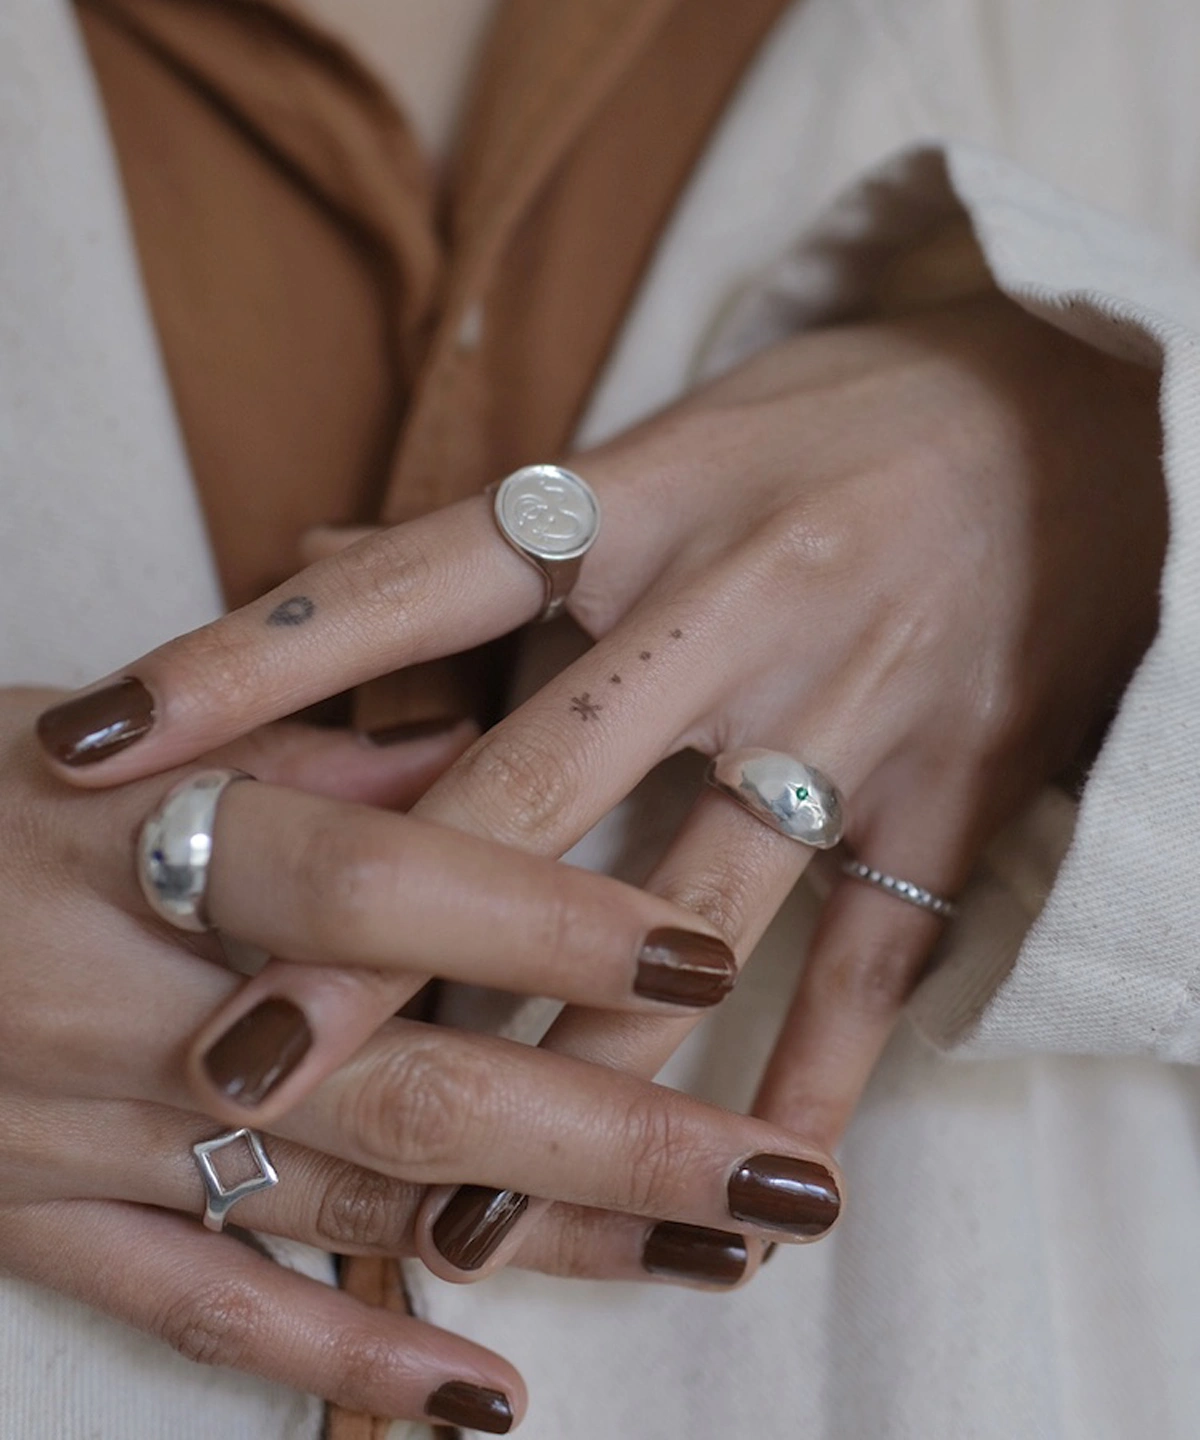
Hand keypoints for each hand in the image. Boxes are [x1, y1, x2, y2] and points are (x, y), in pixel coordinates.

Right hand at [6, 685, 839, 1421]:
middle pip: (406, 1084)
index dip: (543, 916)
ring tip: (714, 1261)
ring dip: (542, 1248)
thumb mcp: (121, 727)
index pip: (378, 879)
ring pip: (344, 1209)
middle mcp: (121, 1000)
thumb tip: (475, 752)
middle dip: (616, 1142)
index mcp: (145, 836)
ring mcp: (72, 1128)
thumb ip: (305, 743)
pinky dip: (334, 1360)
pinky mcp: (27, 1215)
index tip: (710, 950)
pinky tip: (479, 1407)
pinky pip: (192, 1306)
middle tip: (788, 1182)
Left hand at [33, 293, 1163, 1285]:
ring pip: (688, 917)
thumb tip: (307, 560)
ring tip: (466, 1213)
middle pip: (525, 795)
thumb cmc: (832, 426)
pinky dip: (809, 1083)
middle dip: (377, 941)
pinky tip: (754, 1197)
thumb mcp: (661, 444)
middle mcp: (728, 610)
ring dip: (573, 1071)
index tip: (93, 745)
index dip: (241, 663)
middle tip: (239, 1063)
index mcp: (634, 504)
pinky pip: (873, 961)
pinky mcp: (954, 791)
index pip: (402, 586)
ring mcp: (848, 709)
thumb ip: (491, 534)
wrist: (1066, 417)